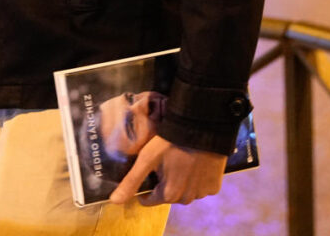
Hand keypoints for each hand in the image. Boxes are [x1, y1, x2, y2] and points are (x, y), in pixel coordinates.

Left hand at [107, 137, 225, 206]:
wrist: (203, 127)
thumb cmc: (172, 141)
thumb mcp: (147, 158)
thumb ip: (131, 181)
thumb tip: (114, 201)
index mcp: (169, 194)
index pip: (150, 200)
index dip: (145, 188)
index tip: (148, 172)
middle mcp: (186, 198)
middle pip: (169, 196)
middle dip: (165, 184)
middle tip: (165, 163)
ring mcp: (202, 192)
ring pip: (186, 192)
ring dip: (182, 183)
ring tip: (180, 162)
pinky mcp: (215, 186)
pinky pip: (202, 187)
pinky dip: (198, 180)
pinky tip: (196, 164)